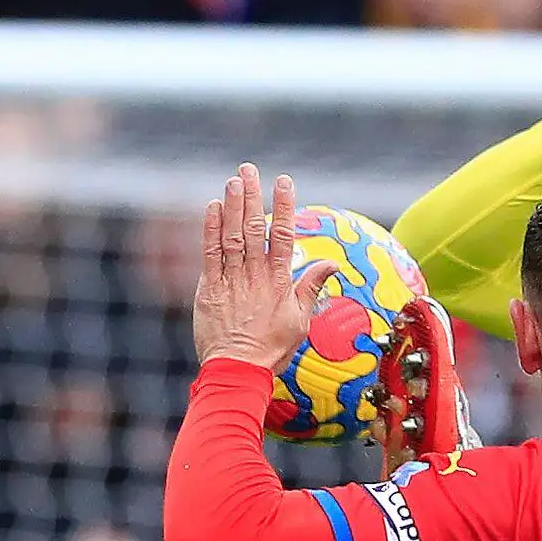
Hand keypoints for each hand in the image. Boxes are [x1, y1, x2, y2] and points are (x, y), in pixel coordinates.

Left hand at [196, 164, 326, 368]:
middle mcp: (255, 277)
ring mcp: (231, 281)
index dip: (284, 207)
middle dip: (253, 196)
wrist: (237, 371)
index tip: (284, 182)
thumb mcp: (300, 321)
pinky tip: (212, 207)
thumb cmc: (271, 349)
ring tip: (233, 180)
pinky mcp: (210, 288)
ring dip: (233, 206)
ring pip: (232, 236)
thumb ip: (311, 288)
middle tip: (249, 169)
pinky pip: (210, 253)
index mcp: (279, 283)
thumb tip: (331, 263)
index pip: (283, 236)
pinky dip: (211, 229)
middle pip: (255, 229)